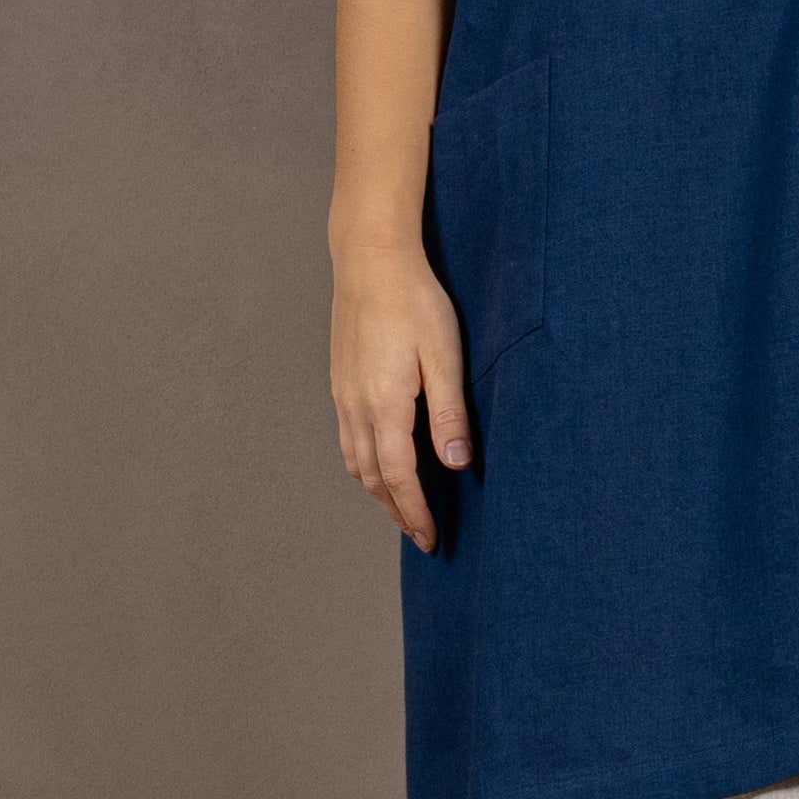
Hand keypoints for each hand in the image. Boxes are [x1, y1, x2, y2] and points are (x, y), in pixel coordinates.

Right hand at [332, 237, 470, 552]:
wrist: (370, 260)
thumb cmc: (414, 301)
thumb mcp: (444, 355)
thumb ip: (449, 412)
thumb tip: (457, 463)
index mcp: (384, 404)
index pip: (398, 476)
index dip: (414, 511)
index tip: (431, 538)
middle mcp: (356, 406)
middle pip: (372, 477)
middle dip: (397, 511)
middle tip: (422, 536)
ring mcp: (343, 395)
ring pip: (356, 461)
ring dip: (378, 492)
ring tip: (403, 510)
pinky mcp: (341, 383)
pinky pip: (348, 440)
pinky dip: (365, 466)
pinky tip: (380, 465)